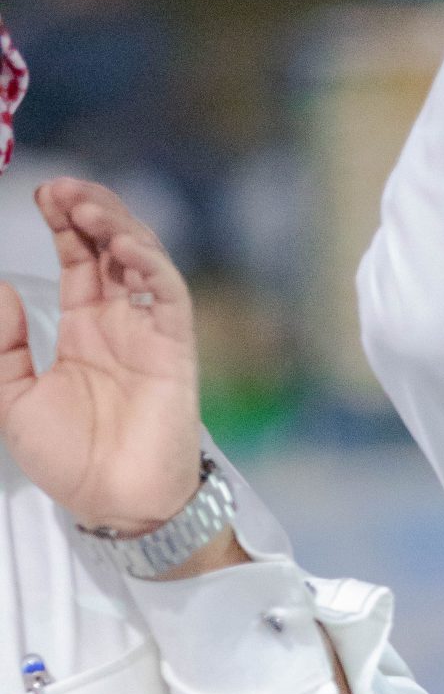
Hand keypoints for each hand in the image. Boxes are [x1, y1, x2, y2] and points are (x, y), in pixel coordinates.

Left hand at [0, 178, 203, 531]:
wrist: (114, 504)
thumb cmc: (71, 460)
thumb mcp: (12, 399)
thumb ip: (3, 346)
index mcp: (85, 327)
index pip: (80, 258)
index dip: (64, 222)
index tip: (41, 193)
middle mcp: (121, 321)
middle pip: (112, 247)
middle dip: (89, 210)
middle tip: (59, 189)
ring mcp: (150, 332)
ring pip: (144, 260)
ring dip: (118, 227)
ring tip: (85, 208)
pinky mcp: (175, 349)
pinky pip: (168, 295)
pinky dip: (149, 265)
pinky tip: (123, 246)